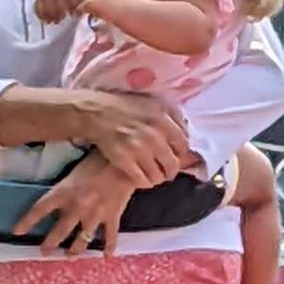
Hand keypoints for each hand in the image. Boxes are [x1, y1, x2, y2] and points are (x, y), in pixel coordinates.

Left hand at [22, 153, 136, 257]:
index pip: (39, 210)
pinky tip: (106, 257)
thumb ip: (66, 184)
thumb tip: (60, 190)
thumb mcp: (75, 170)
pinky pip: (109, 236)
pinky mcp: (112, 217)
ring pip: (82, 240)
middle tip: (44, 252)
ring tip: (70, 256)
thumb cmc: (99, 159)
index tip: (17, 232)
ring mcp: (95, 216)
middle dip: (50, 244)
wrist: (125, 162)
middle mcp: (76, 208)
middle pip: (59, 232)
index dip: (26, 222)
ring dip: (75, 251)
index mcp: (63, 193)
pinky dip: (109, 247)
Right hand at [71, 90, 192, 186]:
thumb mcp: (154, 102)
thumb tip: (188, 133)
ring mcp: (138, 148)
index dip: (181, 155)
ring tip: (153, 174)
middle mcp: (153, 135)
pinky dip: (143, 181)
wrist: (96, 112)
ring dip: (157, 178)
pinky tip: (140, 176)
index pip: (183, 147)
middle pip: (173, 165)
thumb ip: (174, 116)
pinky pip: (141, 180)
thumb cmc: (126, 107)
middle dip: (170, 171)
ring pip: (158, 176)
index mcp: (163, 120)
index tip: (176, 157)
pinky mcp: (123, 159)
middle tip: (166, 171)